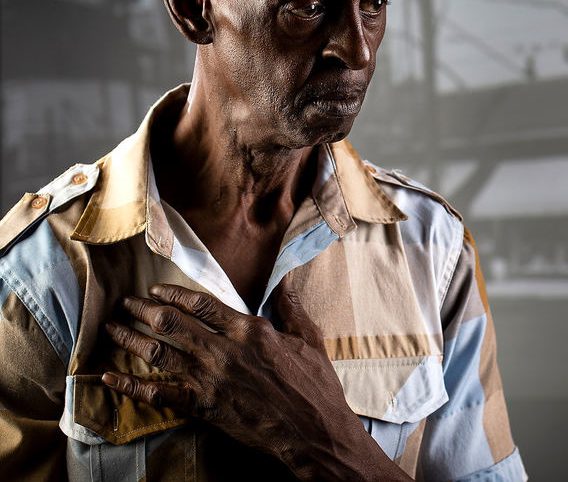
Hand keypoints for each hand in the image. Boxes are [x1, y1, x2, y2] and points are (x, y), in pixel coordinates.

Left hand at [102, 278, 409, 480]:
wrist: (312, 431)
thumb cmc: (315, 385)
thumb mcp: (309, 338)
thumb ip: (290, 307)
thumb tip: (284, 279)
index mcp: (250, 330)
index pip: (202, 304)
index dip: (175, 293)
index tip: (156, 288)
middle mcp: (224, 350)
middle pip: (173, 323)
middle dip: (144, 310)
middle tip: (126, 303)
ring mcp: (209, 379)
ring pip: (159, 353)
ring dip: (131, 338)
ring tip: (113, 328)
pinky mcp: (202, 407)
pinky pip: (157, 395)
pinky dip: (130, 386)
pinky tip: (109, 377)